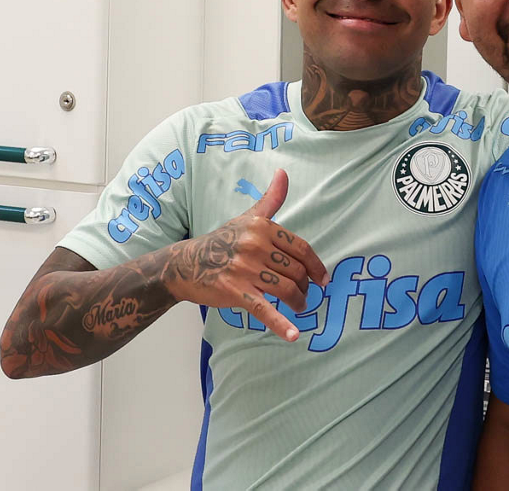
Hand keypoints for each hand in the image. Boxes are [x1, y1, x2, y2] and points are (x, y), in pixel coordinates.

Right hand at [162, 169, 328, 341]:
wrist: (185, 264)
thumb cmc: (222, 240)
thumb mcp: (247, 217)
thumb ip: (270, 199)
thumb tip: (284, 172)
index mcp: (262, 227)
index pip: (301, 249)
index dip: (316, 266)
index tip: (322, 279)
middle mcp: (255, 246)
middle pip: (296, 271)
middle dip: (305, 286)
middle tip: (305, 294)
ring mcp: (245, 269)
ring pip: (287, 289)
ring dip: (299, 302)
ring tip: (300, 307)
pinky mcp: (236, 292)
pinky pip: (264, 310)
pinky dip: (281, 325)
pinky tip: (294, 335)